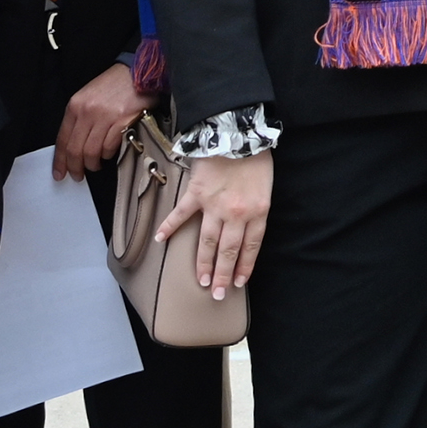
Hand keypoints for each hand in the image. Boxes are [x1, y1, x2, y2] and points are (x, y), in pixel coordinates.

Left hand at [51, 62, 149, 183]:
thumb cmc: (114, 85)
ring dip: (93, 164)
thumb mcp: (88, 97)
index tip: (59, 173)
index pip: (62, 139)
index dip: (60, 160)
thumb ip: (80, 119)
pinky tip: (108, 153)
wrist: (138, 72)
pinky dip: (108, 154)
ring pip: (92, 152)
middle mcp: (87, 112)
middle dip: (75, 167)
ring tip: (96, 165)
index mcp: (75, 106)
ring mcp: (105, 117)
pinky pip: (110, 147)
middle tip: (78, 176)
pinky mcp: (122, 122)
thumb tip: (74, 146)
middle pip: (75, 149)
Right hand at [165, 151, 272, 297]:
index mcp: (257, 212)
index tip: (236, 283)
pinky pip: (181, 215)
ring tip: (199, 280)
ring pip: (207, 241)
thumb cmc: (256, 158)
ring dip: (203, 263)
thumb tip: (246, 229)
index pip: (251, 247)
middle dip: (222, 275)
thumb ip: (256, 209)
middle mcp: (236, 213)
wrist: (238, 133)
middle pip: (228, 251)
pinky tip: (160, 240)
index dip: (243, 267)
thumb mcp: (266, 187)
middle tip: (216, 294)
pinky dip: (169, 227)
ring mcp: (214, 205)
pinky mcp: (197, 194)